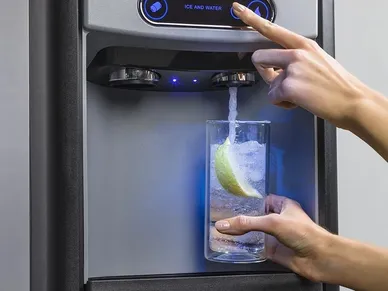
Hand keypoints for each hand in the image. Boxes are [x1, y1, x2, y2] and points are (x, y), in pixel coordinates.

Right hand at [215, 194, 331, 281]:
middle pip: (256, 217)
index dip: (248, 201)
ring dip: (242, 233)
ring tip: (223, 230)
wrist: (319, 258)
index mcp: (282, 206)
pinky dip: (245, 247)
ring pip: (254, 233)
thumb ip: (247, 223)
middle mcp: (279, 220)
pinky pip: (256, 248)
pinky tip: (233, 245)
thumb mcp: (272, 222)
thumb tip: (225, 224)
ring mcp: (276, 236)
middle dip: (242, 218)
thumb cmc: (305, 234)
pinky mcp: (273, 251)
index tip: (232, 201)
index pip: (262, 200)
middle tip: (223, 217)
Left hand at [232, 2, 370, 129]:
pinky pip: (272, 97)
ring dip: (280, 92)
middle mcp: (296, 53)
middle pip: (259, 57)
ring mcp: (292, 69)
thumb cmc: (336, 84)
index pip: (272, 28)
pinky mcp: (288, 87)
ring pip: (268, 83)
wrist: (352, 101)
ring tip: (301, 95)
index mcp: (303, 45)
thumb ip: (294, 60)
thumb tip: (275, 70)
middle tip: (278, 81)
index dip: (251, 18)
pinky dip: (282, 103)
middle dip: (264, 72)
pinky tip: (298, 102)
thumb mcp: (317, 61)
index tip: (237, 9)